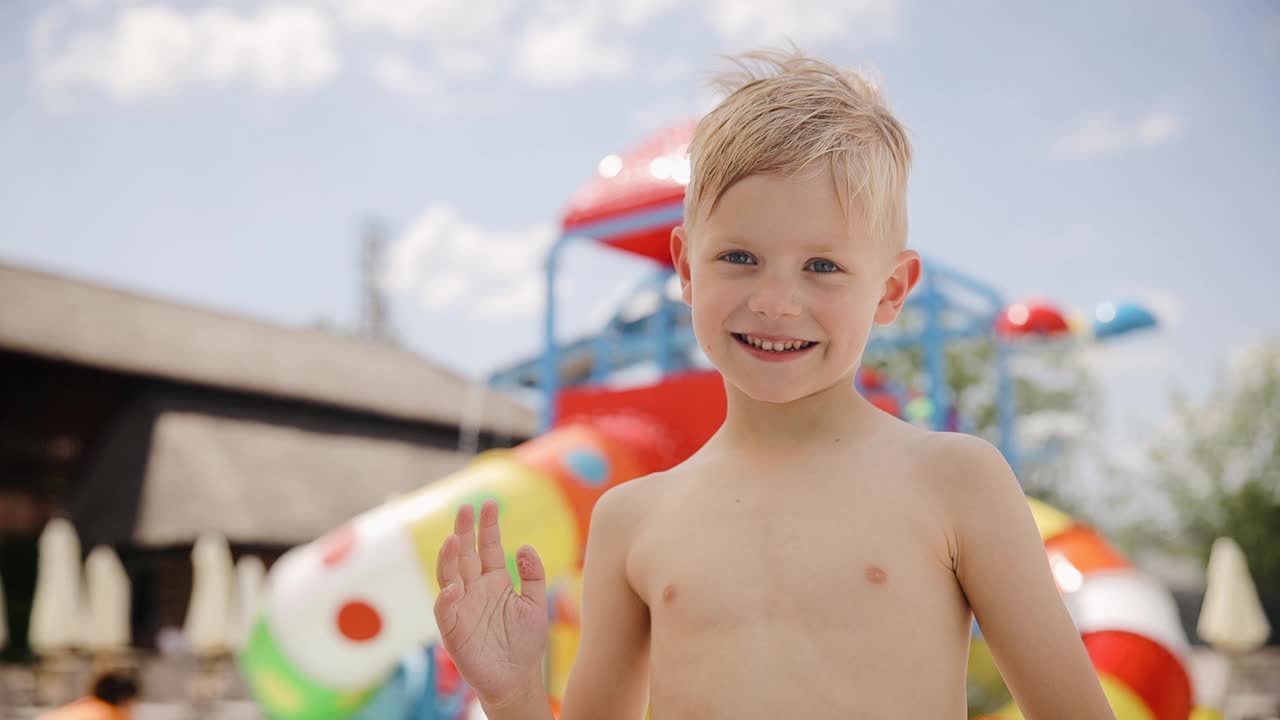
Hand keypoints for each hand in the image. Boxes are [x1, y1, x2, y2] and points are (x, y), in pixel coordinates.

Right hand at [433, 500, 548, 708]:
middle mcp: (475, 589)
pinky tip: (454, 586)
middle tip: (466, 507)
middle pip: (465, 554)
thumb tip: (524, 546)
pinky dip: (447, 598)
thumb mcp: (535, 603)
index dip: (488, 526)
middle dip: (464, 531)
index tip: (490, 504)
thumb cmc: (525, 643)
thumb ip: (533, 575)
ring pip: (450, 576)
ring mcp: (462, 608)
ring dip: (449, 558)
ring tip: (453, 539)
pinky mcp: (453, 630)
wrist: (518, 680)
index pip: (488, 547)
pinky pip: (445, 610)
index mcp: (495, 581)